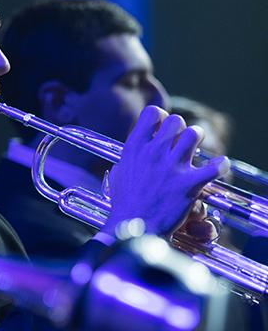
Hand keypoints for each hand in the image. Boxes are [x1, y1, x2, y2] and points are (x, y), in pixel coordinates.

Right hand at [102, 106, 229, 236]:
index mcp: (135, 148)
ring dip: (198, 140)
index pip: (153, 113)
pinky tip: (218, 167)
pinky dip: (220, 165)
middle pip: (176, 121)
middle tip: (181, 142)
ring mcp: (171, 167)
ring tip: (196, 151)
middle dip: (181, 129)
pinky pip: (215, 166)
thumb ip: (132, 156)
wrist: (134, 227)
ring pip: (194, 134)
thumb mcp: (121, 172)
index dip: (161, 118)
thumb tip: (140, 148)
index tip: (162, 128)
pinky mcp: (189, 184)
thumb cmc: (125, 203)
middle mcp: (153, 153)